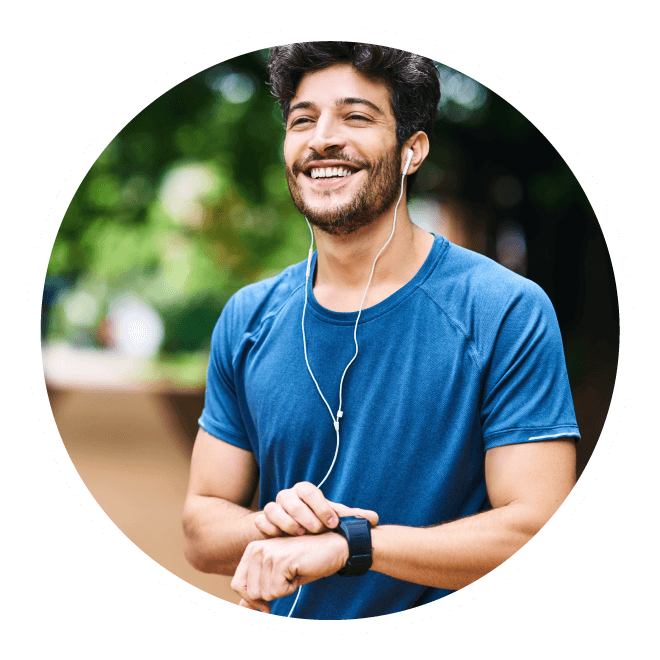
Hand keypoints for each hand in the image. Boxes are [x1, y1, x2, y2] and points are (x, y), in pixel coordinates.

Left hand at [232, 532, 349, 612]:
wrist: (332, 547)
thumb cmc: (306, 562)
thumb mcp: (279, 576)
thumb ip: (258, 589)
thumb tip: (241, 608)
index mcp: (252, 550)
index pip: (237, 584)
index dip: (253, 599)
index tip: (269, 599)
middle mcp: (256, 548)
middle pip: (250, 593)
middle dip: (271, 594)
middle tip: (288, 578)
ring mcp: (267, 553)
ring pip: (264, 594)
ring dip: (282, 590)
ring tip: (294, 572)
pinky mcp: (280, 560)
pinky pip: (276, 591)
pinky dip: (290, 588)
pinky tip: (299, 571)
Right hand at [254, 481, 378, 536]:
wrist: (291, 533)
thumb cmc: (316, 523)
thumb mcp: (332, 520)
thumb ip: (351, 518)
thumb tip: (375, 519)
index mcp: (305, 492)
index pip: (310, 491)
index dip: (321, 506)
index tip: (332, 523)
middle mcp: (287, 496)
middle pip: (290, 499)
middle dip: (304, 515)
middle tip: (316, 530)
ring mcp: (273, 508)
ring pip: (273, 508)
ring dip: (286, 522)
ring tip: (300, 534)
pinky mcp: (262, 521)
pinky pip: (261, 521)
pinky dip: (269, 528)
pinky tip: (280, 538)